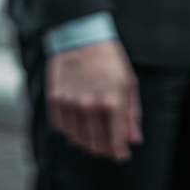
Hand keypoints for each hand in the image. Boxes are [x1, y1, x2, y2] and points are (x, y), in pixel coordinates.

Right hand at [46, 39, 142, 162]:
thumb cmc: (108, 58)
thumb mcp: (128, 83)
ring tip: (93, 138)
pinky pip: (61, 128)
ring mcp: (70, 102)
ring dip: (87, 143)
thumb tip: (134, 140)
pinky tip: (77, 125)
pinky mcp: (55, 98)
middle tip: (108, 148)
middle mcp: (90, 105)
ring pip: (78, 139)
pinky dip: (70, 131)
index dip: (119, 152)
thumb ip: (132, 114)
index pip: (115, 141)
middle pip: (96, 144)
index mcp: (112, 101)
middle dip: (104, 150)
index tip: (121, 155)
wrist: (80, 34)